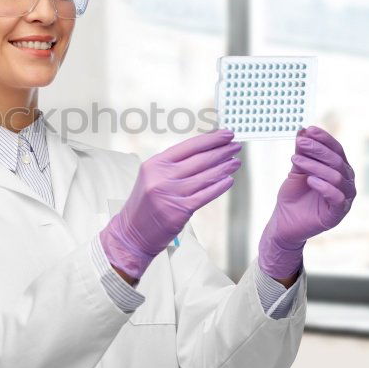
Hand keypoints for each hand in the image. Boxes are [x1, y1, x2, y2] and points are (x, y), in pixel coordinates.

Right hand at [100, 128, 241, 279]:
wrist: (132, 233)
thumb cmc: (145, 204)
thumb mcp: (152, 177)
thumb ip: (173, 165)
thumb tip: (204, 152)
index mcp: (155, 164)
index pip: (188, 146)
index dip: (210, 139)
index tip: (226, 134)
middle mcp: (162, 177)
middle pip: (200, 159)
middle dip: (221, 151)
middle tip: (236, 146)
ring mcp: (171, 193)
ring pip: (205, 176)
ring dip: (224, 168)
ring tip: (236, 162)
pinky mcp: (180, 210)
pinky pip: (205, 195)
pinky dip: (219, 187)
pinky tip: (229, 180)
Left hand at [258, 126, 356, 278]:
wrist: (284, 221)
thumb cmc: (293, 195)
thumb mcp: (297, 169)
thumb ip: (302, 152)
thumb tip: (303, 130)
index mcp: (338, 169)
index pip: (336, 149)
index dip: (324, 138)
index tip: (308, 129)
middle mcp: (346, 182)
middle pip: (337, 161)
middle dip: (317, 149)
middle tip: (300, 143)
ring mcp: (344, 198)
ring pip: (336, 177)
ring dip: (315, 166)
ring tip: (296, 160)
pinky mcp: (337, 214)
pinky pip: (337, 198)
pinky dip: (324, 186)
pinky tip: (310, 180)